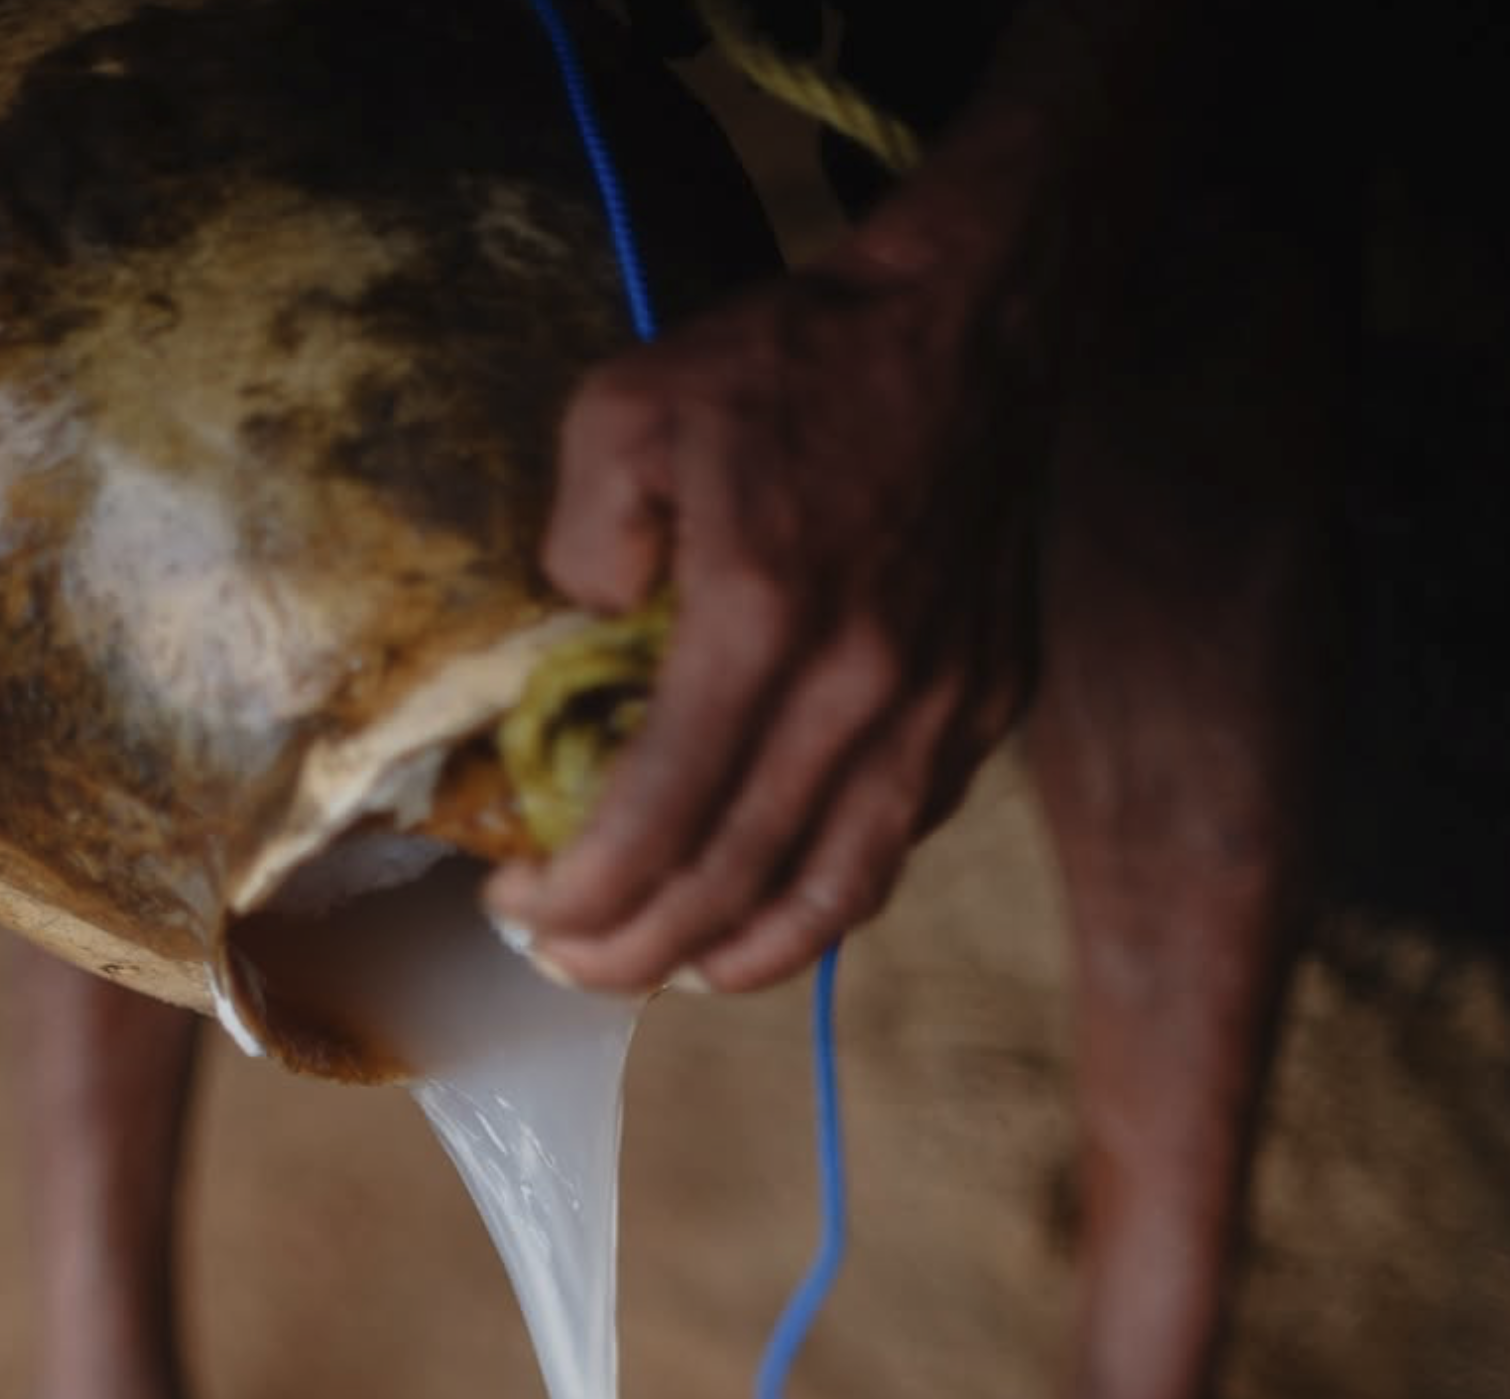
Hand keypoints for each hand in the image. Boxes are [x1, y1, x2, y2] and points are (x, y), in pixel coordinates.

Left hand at [484, 170, 1058, 994]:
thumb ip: (579, 532)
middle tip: (568, 962)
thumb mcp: (628, 404)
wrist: (977, 320)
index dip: (581, 896)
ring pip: (835, 896)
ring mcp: (938, 707)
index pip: (658, 817)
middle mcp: (859, 685)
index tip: (520, 907)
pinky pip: (899, 839)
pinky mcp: (989, 704)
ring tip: (669, 966)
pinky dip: (824, 894)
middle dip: (635, 953)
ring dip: (738, 959)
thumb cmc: (793, 361)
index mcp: (760, 614)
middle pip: (735, 885)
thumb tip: (580, 640)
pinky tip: (765, 897)